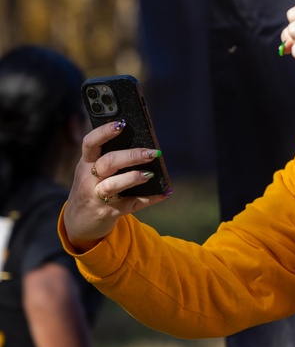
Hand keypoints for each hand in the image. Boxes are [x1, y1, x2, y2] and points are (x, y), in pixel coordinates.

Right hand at [63, 121, 169, 250]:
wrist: (77, 222)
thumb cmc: (91, 188)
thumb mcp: (91, 172)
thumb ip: (108, 157)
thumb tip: (143, 143)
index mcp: (85, 163)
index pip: (90, 143)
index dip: (104, 132)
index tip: (121, 124)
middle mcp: (89, 179)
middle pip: (108, 162)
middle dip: (130, 156)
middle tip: (152, 152)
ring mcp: (97, 197)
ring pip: (114, 185)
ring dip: (134, 177)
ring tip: (151, 173)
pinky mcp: (109, 212)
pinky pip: (132, 204)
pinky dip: (150, 198)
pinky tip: (164, 192)